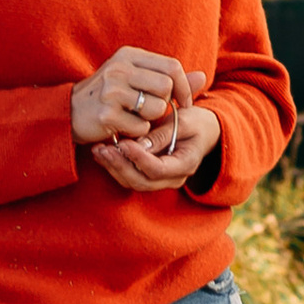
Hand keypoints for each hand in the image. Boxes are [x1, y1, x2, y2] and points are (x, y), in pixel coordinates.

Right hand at [72, 47, 193, 150]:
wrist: (69, 113)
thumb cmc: (108, 94)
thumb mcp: (136, 78)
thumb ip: (169, 78)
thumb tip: (203, 77)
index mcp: (128, 55)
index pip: (172, 66)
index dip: (184, 86)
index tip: (184, 101)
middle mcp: (119, 69)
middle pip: (167, 87)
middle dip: (167, 104)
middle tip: (156, 111)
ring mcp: (111, 91)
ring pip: (156, 108)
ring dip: (151, 119)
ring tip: (135, 117)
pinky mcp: (107, 114)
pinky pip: (141, 126)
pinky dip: (138, 130)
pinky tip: (124, 126)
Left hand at [94, 100, 223, 196]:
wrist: (204, 131)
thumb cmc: (196, 122)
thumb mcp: (185, 121)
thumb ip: (162, 134)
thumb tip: (139, 144)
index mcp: (185, 164)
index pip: (158, 169)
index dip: (139, 158)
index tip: (123, 143)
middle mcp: (173, 178)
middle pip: (142, 181)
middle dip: (120, 166)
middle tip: (103, 149)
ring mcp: (162, 181)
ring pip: (133, 182)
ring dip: (113, 168)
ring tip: (98, 150)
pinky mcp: (150, 176)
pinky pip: (130, 177)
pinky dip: (115, 167)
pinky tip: (102, 153)